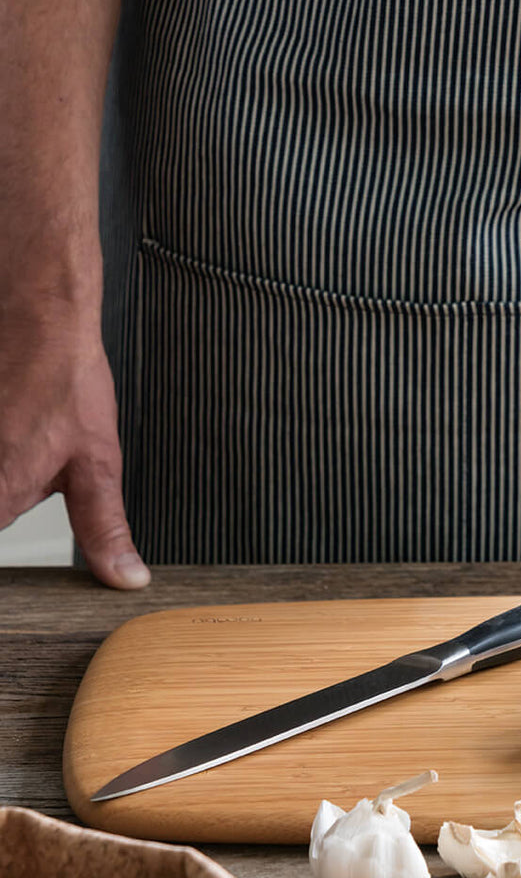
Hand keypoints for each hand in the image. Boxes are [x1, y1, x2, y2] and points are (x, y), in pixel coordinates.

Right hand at [0, 305, 147, 588]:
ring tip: (33, 441)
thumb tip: (126, 579)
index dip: (14, 569)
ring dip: (11, 472)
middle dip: (12, 500)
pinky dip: (7, 457)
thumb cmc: (67, 384)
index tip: (32, 573)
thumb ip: (103, 528)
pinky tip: (22, 432)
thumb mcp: (97, 465)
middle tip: (42, 455)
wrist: (41, 323)